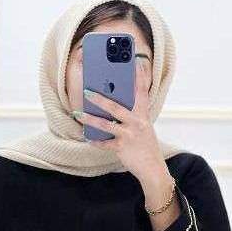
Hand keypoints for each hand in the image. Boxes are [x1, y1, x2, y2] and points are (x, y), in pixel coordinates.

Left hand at [72, 56, 167, 183]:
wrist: (153, 168)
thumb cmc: (145, 146)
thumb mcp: (143, 128)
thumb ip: (131, 116)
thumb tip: (109, 107)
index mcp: (143, 115)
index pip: (141, 92)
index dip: (138, 76)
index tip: (134, 62)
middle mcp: (137, 123)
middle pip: (116, 107)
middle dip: (100, 98)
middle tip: (86, 90)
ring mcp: (130, 135)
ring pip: (106, 125)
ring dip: (90, 119)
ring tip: (78, 114)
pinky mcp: (123, 148)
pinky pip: (105, 144)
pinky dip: (95, 141)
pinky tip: (86, 137)